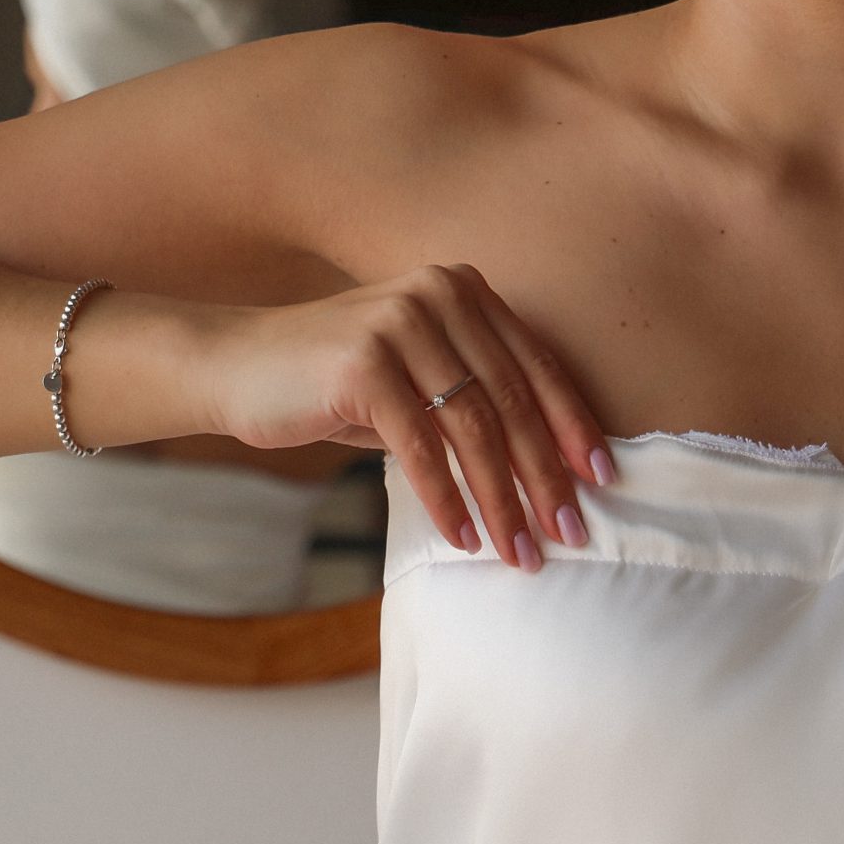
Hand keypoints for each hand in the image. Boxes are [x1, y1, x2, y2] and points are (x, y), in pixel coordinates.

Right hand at [197, 263, 614, 565]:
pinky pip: (421, 448)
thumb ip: (478, 401)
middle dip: (545, 478)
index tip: (603, 483)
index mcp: (464, 290)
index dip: (574, 428)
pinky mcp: (363, 363)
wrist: (239, 366)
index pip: (536, 367)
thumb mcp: (421, 382)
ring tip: (518, 552)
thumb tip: (554, 470)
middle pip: (512, 402)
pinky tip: (462, 539)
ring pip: (473, 428)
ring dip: (501, 500)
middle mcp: (438, 293)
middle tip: (569, 535)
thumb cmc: (341, 388)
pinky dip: (446, 500)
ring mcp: (400, 322)